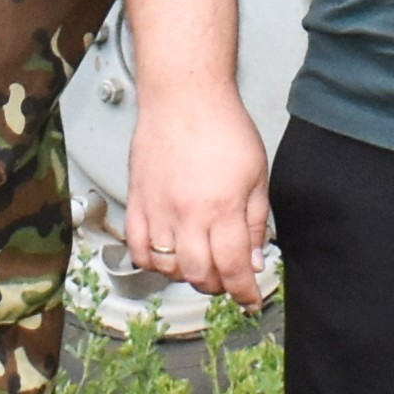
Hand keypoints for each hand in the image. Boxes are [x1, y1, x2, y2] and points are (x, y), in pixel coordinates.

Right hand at [120, 78, 275, 301]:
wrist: (184, 95)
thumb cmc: (221, 125)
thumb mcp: (256, 176)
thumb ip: (256, 222)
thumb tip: (254, 259)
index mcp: (222, 208)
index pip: (233, 268)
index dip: (244, 291)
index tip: (250, 298)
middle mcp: (187, 214)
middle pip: (200, 275)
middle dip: (219, 285)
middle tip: (228, 278)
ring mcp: (158, 210)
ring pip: (167, 267)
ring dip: (187, 275)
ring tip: (200, 263)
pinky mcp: (137, 201)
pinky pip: (137, 248)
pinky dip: (152, 261)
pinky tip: (167, 255)